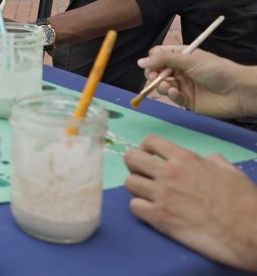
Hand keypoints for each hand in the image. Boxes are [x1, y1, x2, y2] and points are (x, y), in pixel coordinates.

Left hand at [124, 135, 256, 270]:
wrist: (249, 232)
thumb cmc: (245, 202)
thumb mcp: (231, 172)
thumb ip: (214, 162)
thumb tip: (208, 159)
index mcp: (186, 158)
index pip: (150, 141)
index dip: (146, 149)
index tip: (152, 158)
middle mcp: (169, 172)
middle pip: (131, 158)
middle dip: (135, 166)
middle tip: (146, 176)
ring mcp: (161, 194)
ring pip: (129, 182)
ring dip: (137, 188)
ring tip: (150, 196)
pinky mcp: (159, 217)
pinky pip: (134, 207)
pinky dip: (140, 209)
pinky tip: (152, 212)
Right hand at [137, 45, 250, 117]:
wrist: (238, 91)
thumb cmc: (216, 70)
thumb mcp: (190, 60)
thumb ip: (164, 60)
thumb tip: (140, 62)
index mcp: (182, 57)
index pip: (159, 55)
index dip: (153, 60)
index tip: (152, 64)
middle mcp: (181, 71)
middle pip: (157, 71)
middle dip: (153, 74)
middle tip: (155, 77)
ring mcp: (183, 86)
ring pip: (162, 85)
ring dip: (161, 85)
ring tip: (167, 87)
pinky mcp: (187, 100)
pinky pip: (173, 97)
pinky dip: (171, 95)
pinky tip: (175, 93)